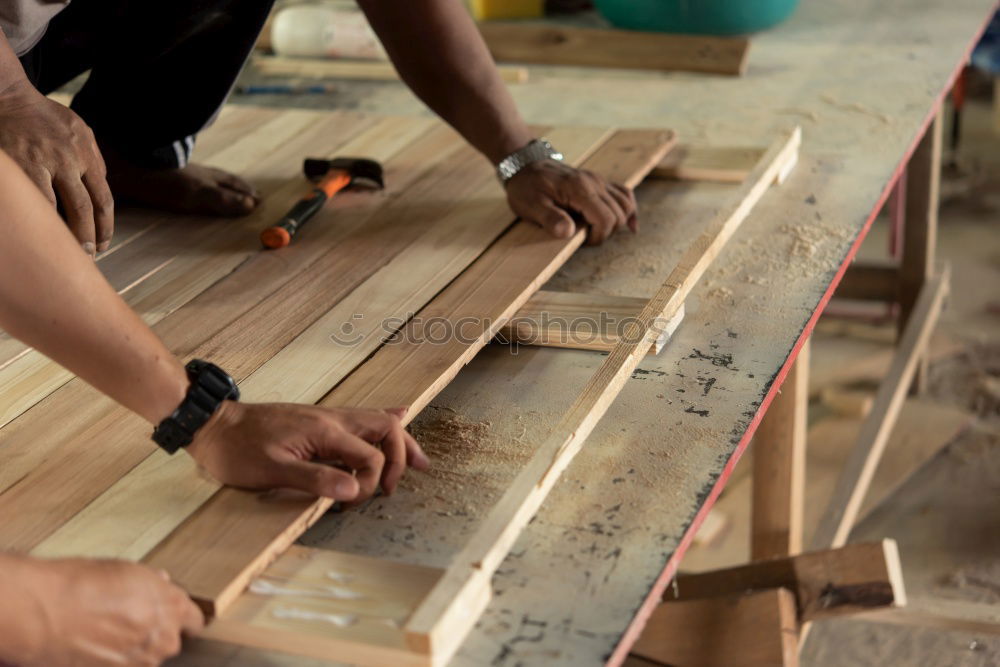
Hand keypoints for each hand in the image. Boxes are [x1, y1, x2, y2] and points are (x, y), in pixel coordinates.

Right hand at [0, 81, 112, 255]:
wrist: (9, 96)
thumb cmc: (45, 118)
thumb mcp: (80, 131)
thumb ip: (94, 160)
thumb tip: (103, 189)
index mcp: (86, 154)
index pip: (103, 200)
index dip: (105, 226)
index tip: (104, 243)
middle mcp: (67, 159)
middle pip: (84, 209)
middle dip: (87, 236)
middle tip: (87, 255)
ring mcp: (41, 162)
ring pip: (56, 209)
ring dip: (63, 234)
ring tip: (64, 251)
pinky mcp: (19, 165)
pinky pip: (33, 199)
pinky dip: (40, 218)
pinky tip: (42, 231)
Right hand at [2, 555, 202, 665]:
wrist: (44, 613)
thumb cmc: (80, 585)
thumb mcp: (126, 570)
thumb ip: (152, 582)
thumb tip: (161, 583)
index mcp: (171, 605)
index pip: (194, 620)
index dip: (182, 618)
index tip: (176, 618)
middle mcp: (162, 637)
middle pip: (170, 641)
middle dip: (154, 633)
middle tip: (128, 621)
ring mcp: (141, 661)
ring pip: (147, 657)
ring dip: (134, 648)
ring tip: (106, 633)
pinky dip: (116, 660)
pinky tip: (96, 646)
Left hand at [186, 402, 429, 501]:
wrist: (214, 424)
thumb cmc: (238, 450)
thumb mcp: (271, 471)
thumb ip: (315, 479)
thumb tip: (354, 490)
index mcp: (324, 431)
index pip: (369, 455)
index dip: (370, 481)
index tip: (351, 502)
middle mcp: (332, 419)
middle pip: (386, 428)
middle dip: (401, 456)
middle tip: (398, 486)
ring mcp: (327, 417)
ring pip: (378, 421)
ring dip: (398, 442)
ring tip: (417, 462)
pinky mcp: (320, 421)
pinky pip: (362, 418)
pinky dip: (384, 423)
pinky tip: (399, 417)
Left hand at [505, 160, 637, 244]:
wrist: (525, 164)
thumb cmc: (526, 187)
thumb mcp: (531, 205)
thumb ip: (550, 219)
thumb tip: (568, 232)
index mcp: (579, 189)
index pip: (606, 219)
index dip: (598, 236)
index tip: (581, 241)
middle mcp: (594, 182)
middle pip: (618, 214)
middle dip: (605, 232)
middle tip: (583, 237)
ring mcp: (599, 181)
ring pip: (625, 204)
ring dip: (616, 222)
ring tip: (596, 230)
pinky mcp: (599, 182)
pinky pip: (624, 194)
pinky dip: (629, 209)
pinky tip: (629, 224)